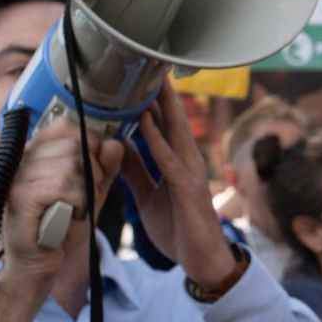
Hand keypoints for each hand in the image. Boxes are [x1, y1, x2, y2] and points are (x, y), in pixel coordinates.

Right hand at [0, 120, 124, 321]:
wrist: (39, 268)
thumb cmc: (62, 230)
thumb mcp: (91, 194)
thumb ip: (105, 169)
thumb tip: (115, 142)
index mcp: (35, 153)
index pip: (66, 127)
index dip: (89, 145)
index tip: (94, 171)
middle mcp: (22, 159)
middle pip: (73, 144)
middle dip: (92, 171)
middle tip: (83, 198)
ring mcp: (17, 177)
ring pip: (70, 166)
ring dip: (83, 192)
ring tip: (72, 210)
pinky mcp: (20, 198)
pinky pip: (62, 187)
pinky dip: (75, 204)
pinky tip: (66, 217)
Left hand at [121, 85, 239, 291]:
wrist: (201, 261)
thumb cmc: (179, 228)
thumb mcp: (148, 196)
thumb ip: (136, 172)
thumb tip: (119, 147)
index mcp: (177, 162)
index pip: (163, 124)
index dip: (151, 101)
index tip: (138, 76)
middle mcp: (186, 161)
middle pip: (172, 120)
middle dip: (160, 92)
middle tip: (148, 61)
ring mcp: (189, 173)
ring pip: (173, 132)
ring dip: (160, 105)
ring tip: (150, 78)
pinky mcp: (187, 189)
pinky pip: (167, 159)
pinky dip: (154, 139)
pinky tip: (143, 122)